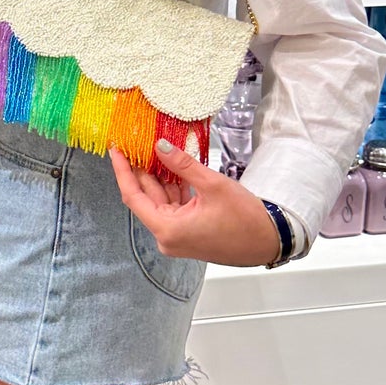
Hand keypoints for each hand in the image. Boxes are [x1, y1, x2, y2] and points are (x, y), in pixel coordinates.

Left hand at [110, 138, 281, 268]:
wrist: (269, 241)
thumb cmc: (246, 220)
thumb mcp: (212, 185)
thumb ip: (182, 164)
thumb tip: (161, 146)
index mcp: (168, 229)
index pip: (133, 196)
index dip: (122, 171)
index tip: (116, 151)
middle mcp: (167, 237)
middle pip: (146, 198)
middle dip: (142, 170)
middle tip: (137, 143)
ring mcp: (177, 236)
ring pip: (160, 201)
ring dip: (159, 177)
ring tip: (156, 149)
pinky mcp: (188, 233)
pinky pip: (173, 207)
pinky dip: (173, 188)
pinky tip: (174, 167)